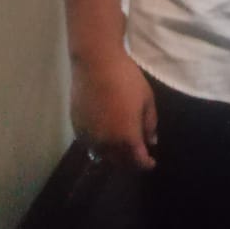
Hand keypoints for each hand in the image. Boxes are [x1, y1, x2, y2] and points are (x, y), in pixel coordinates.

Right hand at [70, 50, 157, 171]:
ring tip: (121, 145)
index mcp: (126, 137)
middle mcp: (106, 144)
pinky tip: (105, 133)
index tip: (151, 163)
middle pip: (119, 162)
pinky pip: (90, 144)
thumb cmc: (126, 78)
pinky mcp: (77, 129)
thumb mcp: (147, 98)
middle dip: (130, 161)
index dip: (146, 164)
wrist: (96, 63)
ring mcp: (89, 138)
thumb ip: (150, 123)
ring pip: (103, 155)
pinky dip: (99, 144)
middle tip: (137, 154)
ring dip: (114, 154)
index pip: (137, 162)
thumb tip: (151, 141)